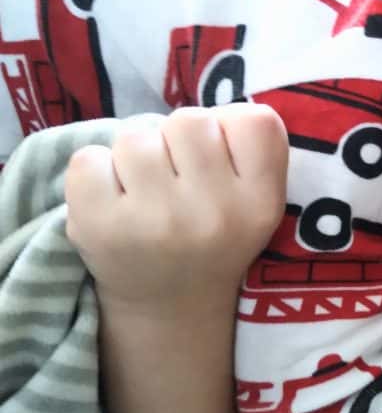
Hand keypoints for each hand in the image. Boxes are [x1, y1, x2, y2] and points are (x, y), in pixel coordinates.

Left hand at [65, 103, 287, 307]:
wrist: (171, 305)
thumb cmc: (215, 233)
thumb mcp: (259, 199)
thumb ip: (252, 146)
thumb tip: (215, 106)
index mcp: (261, 204)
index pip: (256, 121)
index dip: (231, 128)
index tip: (220, 159)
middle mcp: (215, 214)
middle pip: (190, 120)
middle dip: (177, 139)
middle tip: (178, 176)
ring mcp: (155, 221)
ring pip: (136, 136)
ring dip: (136, 155)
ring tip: (145, 190)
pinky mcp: (100, 226)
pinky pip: (89, 158)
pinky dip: (96, 172)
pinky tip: (114, 200)